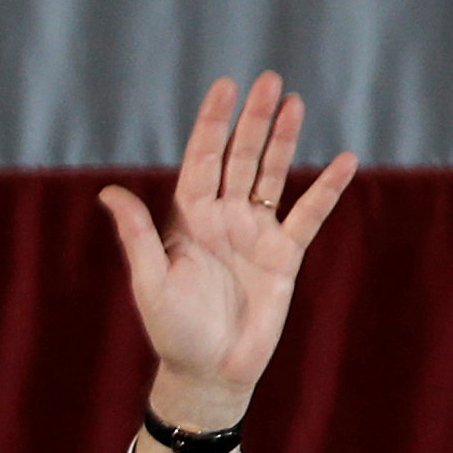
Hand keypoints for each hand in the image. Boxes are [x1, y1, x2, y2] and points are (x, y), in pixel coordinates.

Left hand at [98, 73, 355, 452]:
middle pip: (240, 159)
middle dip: (252, 121)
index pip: (203, 161)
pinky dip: (326, 190)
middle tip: (267, 80)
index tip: (224, 89)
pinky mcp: (284, 256)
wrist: (209, 372)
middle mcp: (223, 220)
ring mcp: (255, 235)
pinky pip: (309, 215)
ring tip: (293, 103)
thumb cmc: (173, 331)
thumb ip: (138, 235)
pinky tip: (344, 161)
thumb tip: (108, 193)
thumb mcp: (150, 281)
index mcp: (189, 221)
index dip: (213, 125)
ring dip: (283, 141)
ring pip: (272, 176)